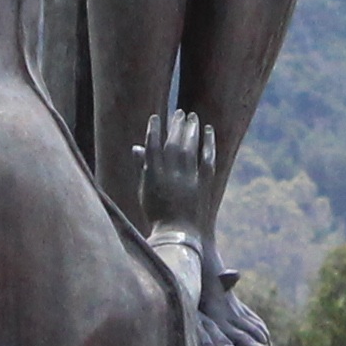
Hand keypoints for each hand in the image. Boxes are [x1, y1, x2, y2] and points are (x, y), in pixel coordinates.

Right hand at [130, 107, 223, 241]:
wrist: (178, 233)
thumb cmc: (157, 213)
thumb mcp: (144, 191)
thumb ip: (142, 168)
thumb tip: (137, 147)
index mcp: (153, 176)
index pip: (152, 146)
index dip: (153, 130)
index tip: (156, 117)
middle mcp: (171, 174)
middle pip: (173, 143)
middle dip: (176, 125)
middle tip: (179, 112)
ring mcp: (188, 178)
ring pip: (190, 147)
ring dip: (191, 129)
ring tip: (192, 116)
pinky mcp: (203, 182)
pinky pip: (207, 158)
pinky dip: (208, 143)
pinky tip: (209, 131)